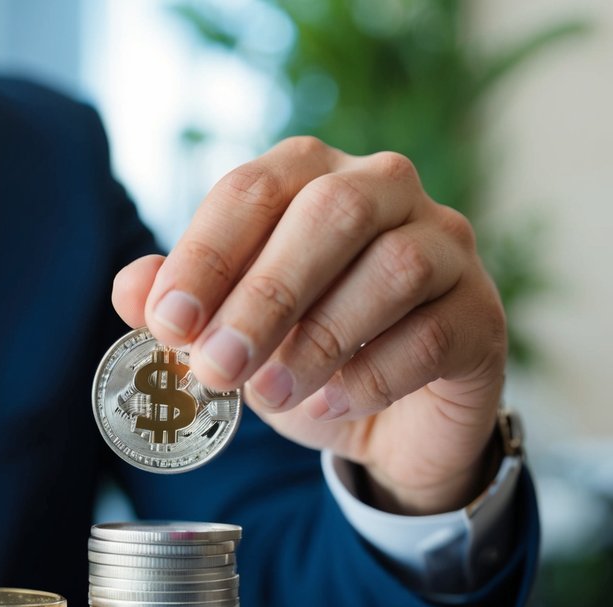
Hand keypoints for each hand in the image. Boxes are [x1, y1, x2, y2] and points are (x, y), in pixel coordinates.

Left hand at [113, 137, 506, 514]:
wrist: (386, 422)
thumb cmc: (298, 356)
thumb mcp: (227, 333)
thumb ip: (180, 305)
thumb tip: (132, 288)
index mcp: (308, 178)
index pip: (253, 189)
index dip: (205, 255)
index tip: (166, 323)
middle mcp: (383, 190)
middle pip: (330, 214)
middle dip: (262, 296)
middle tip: (215, 368)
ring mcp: (445, 245)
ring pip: (392, 269)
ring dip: (319, 340)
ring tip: (270, 397)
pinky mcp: (480, 313)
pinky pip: (433, 334)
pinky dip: (371, 377)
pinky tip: (328, 407)